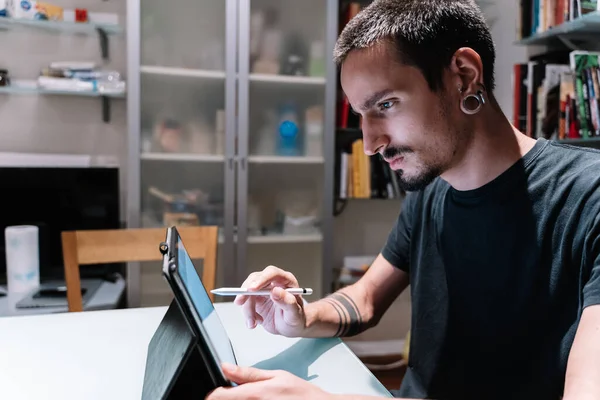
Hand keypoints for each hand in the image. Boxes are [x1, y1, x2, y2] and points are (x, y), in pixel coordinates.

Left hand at [206, 363, 330, 399]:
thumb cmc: (301, 394)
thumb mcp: (276, 375)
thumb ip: (248, 373)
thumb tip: (226, 367)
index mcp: (253, 394)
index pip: (218, 397)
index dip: (214, 394)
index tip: (217, 392)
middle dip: (227, 398)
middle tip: (236, 392)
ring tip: (253, 397)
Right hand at [234, 265, 305, 336]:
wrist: (291, 328)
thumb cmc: (296, 319)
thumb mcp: (295, 314)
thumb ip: (288, 302)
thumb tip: (276, 291)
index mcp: (286, 281)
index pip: (272, 273)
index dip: (261, 279)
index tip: (252, 289)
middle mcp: (273, 283)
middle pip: (255, 279)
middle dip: (246, 291)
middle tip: (240, 302)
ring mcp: (263, 290)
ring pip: (247, 293)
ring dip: (247, 309)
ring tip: (253, 323)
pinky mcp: (256, 299)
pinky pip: (245, 303)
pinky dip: (247, 314)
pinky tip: (255, 322)